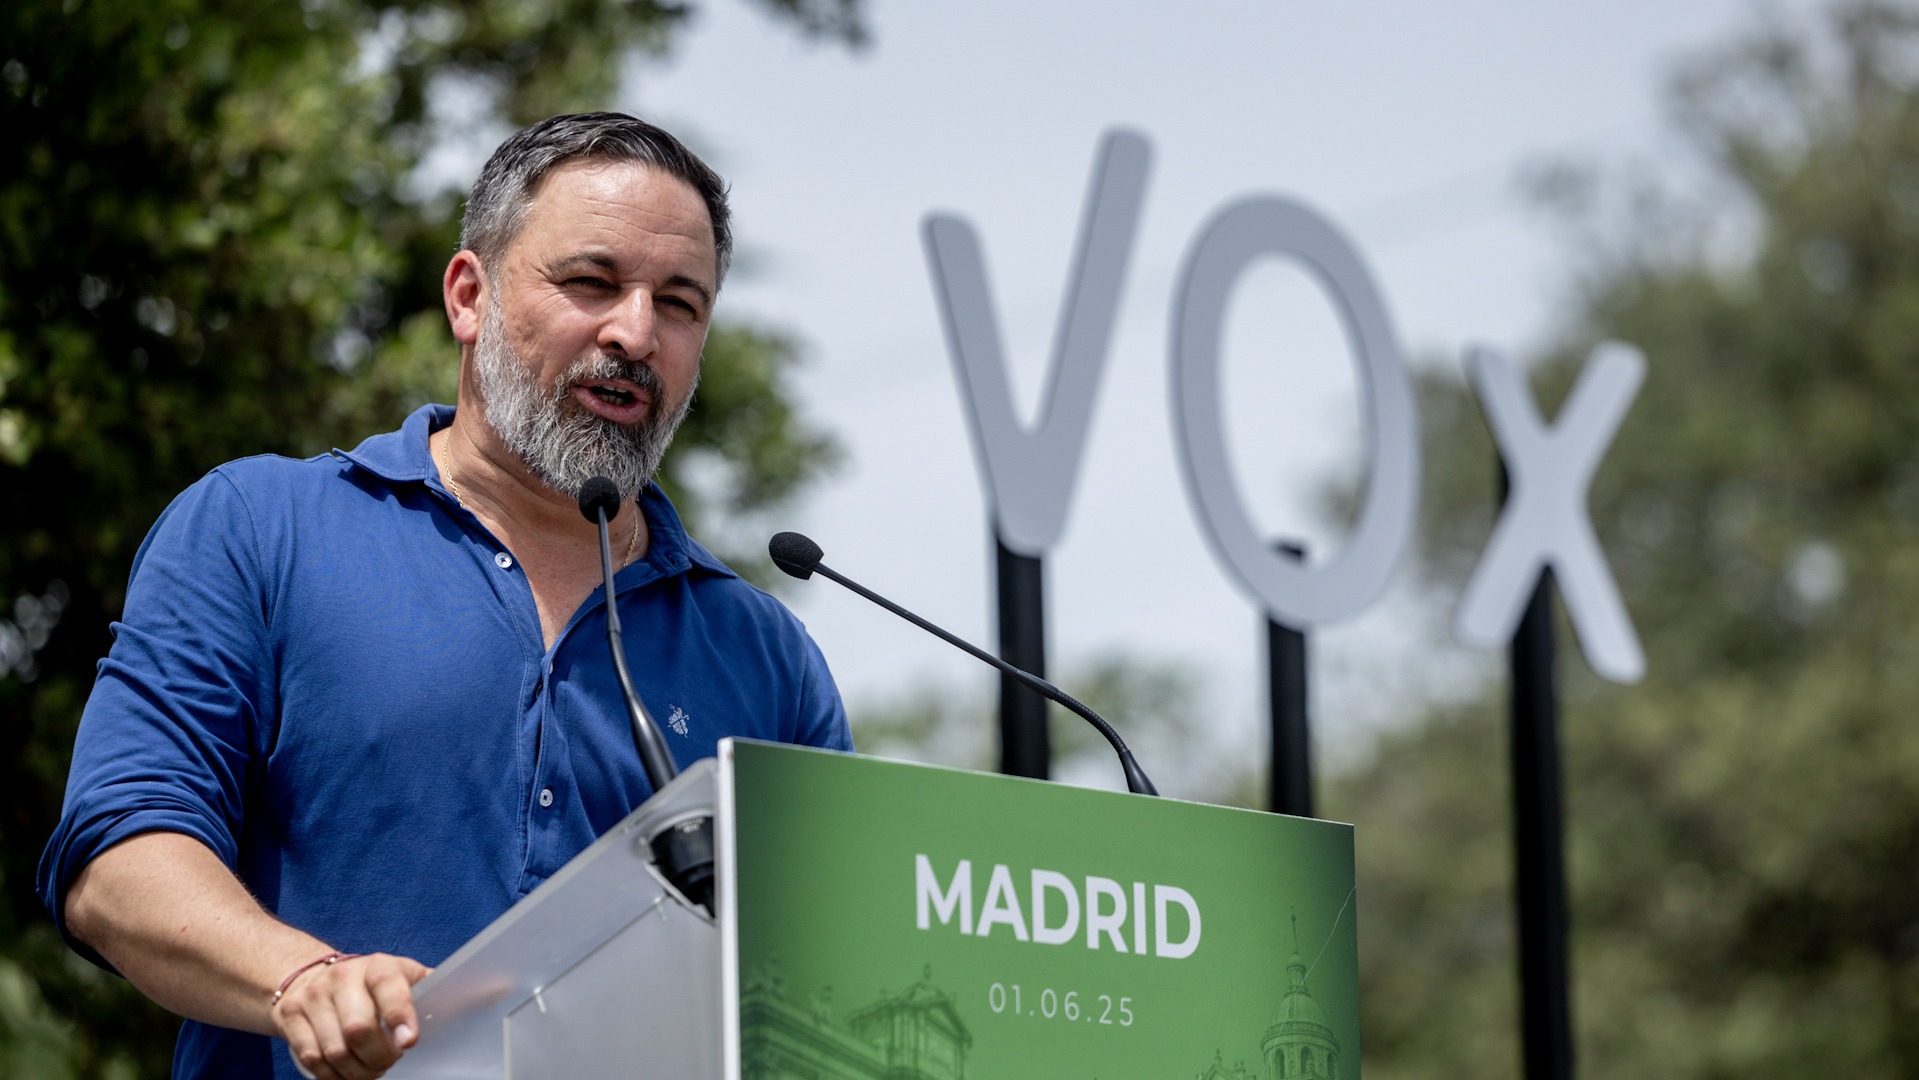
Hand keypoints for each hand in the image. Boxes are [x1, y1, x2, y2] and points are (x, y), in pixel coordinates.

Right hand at [271, 952, 430, 1079]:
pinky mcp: (290, 1016)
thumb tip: (491, 991)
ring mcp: (313, 996)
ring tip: (369, 1070)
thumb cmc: (372, 984)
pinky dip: (331, 1075)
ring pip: (334, 1050)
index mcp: (378, 966)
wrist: (312, 976)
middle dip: (378, 1058)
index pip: (389, 987)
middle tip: (389, 1062)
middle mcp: (343, 977)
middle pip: (358, 1029)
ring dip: (356, 1071)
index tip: (408, 1042)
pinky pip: (310, 1058)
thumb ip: (434, 989)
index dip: (400, 1016)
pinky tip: (345, 1072)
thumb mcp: (404, 978)